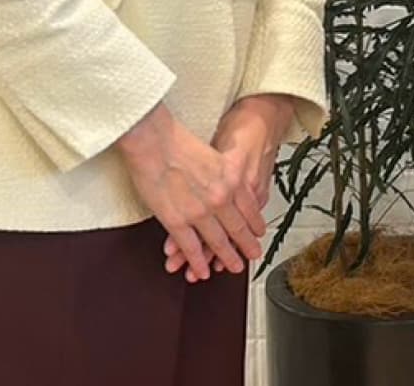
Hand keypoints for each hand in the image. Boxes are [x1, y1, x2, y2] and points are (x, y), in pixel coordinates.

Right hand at [161, 95, 292, 278]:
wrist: (154, 141)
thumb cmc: (179, 141)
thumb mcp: (217, 154)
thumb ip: (227, 172)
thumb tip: (233, 182)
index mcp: (232, 179)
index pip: (250, 209)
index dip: (255, 225)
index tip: (259, 233)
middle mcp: (221, 198)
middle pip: (238, 229)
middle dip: (247, 245)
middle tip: (253, 255)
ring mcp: (200, 213)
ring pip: (218, 243)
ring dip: (227, 258)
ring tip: (234, 268)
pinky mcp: (177, 222)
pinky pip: (192, 248)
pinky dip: (198, 262)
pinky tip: (203, 271)